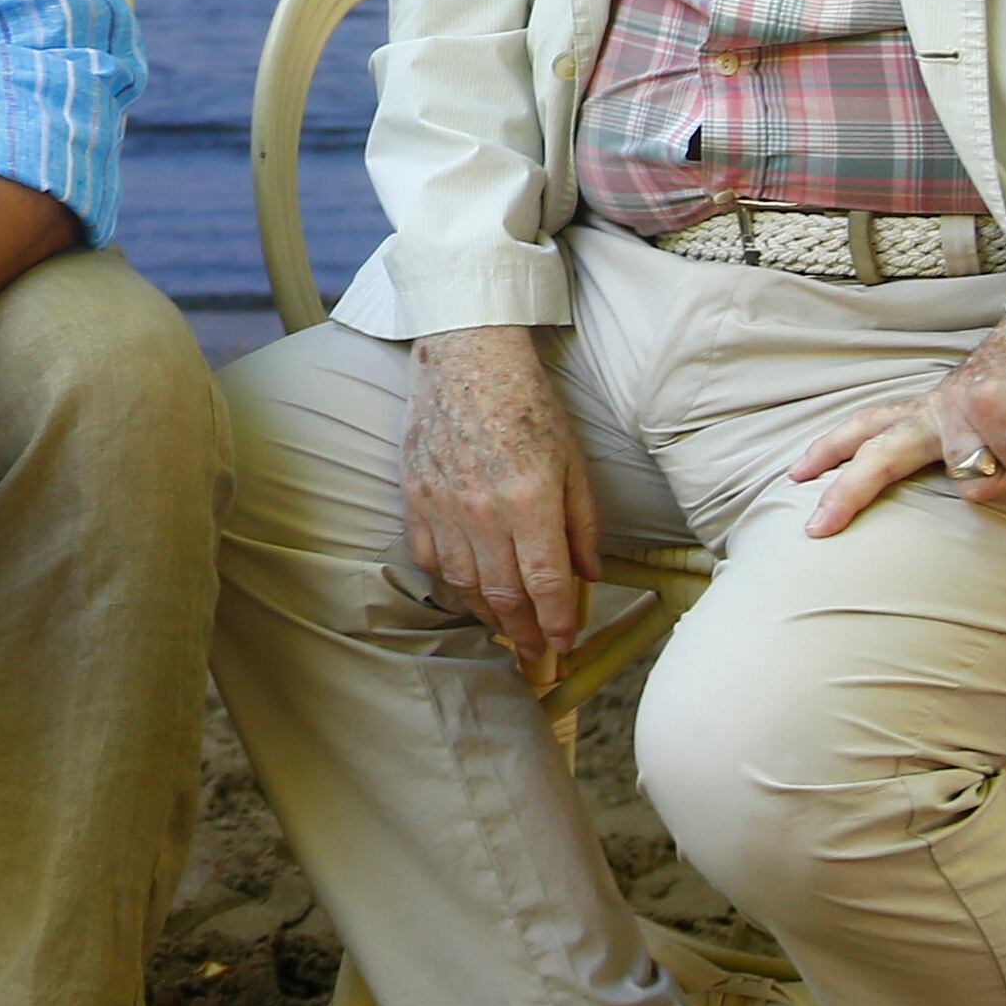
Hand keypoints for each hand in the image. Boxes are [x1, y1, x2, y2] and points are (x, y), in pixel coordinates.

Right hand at [403, 326, 599, 675]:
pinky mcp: (415, 495)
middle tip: (535, 652)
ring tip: (505, 627)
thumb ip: (582, 522)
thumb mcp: (573, 458)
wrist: (465, 354)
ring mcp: (443, 505)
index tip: (563, 643)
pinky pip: (429, 558)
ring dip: (486, 614)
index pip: (546, 584)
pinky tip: (466, 589)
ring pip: (464, 584)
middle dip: (524, 632)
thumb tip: (591, 574)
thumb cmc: (526, 400)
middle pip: (504, 595)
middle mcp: (483, 511)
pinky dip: (449, 582)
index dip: (556, 623)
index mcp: (530, 499)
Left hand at [789, 318, 1005, 550]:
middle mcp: (943, 408)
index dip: (837, 450)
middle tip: (815, 528)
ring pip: (978, 481)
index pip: (875, 428)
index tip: (804, 474)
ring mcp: (964, 408)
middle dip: (847, 493)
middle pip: (880, 453)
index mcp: (942, 411)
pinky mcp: (992, 408)